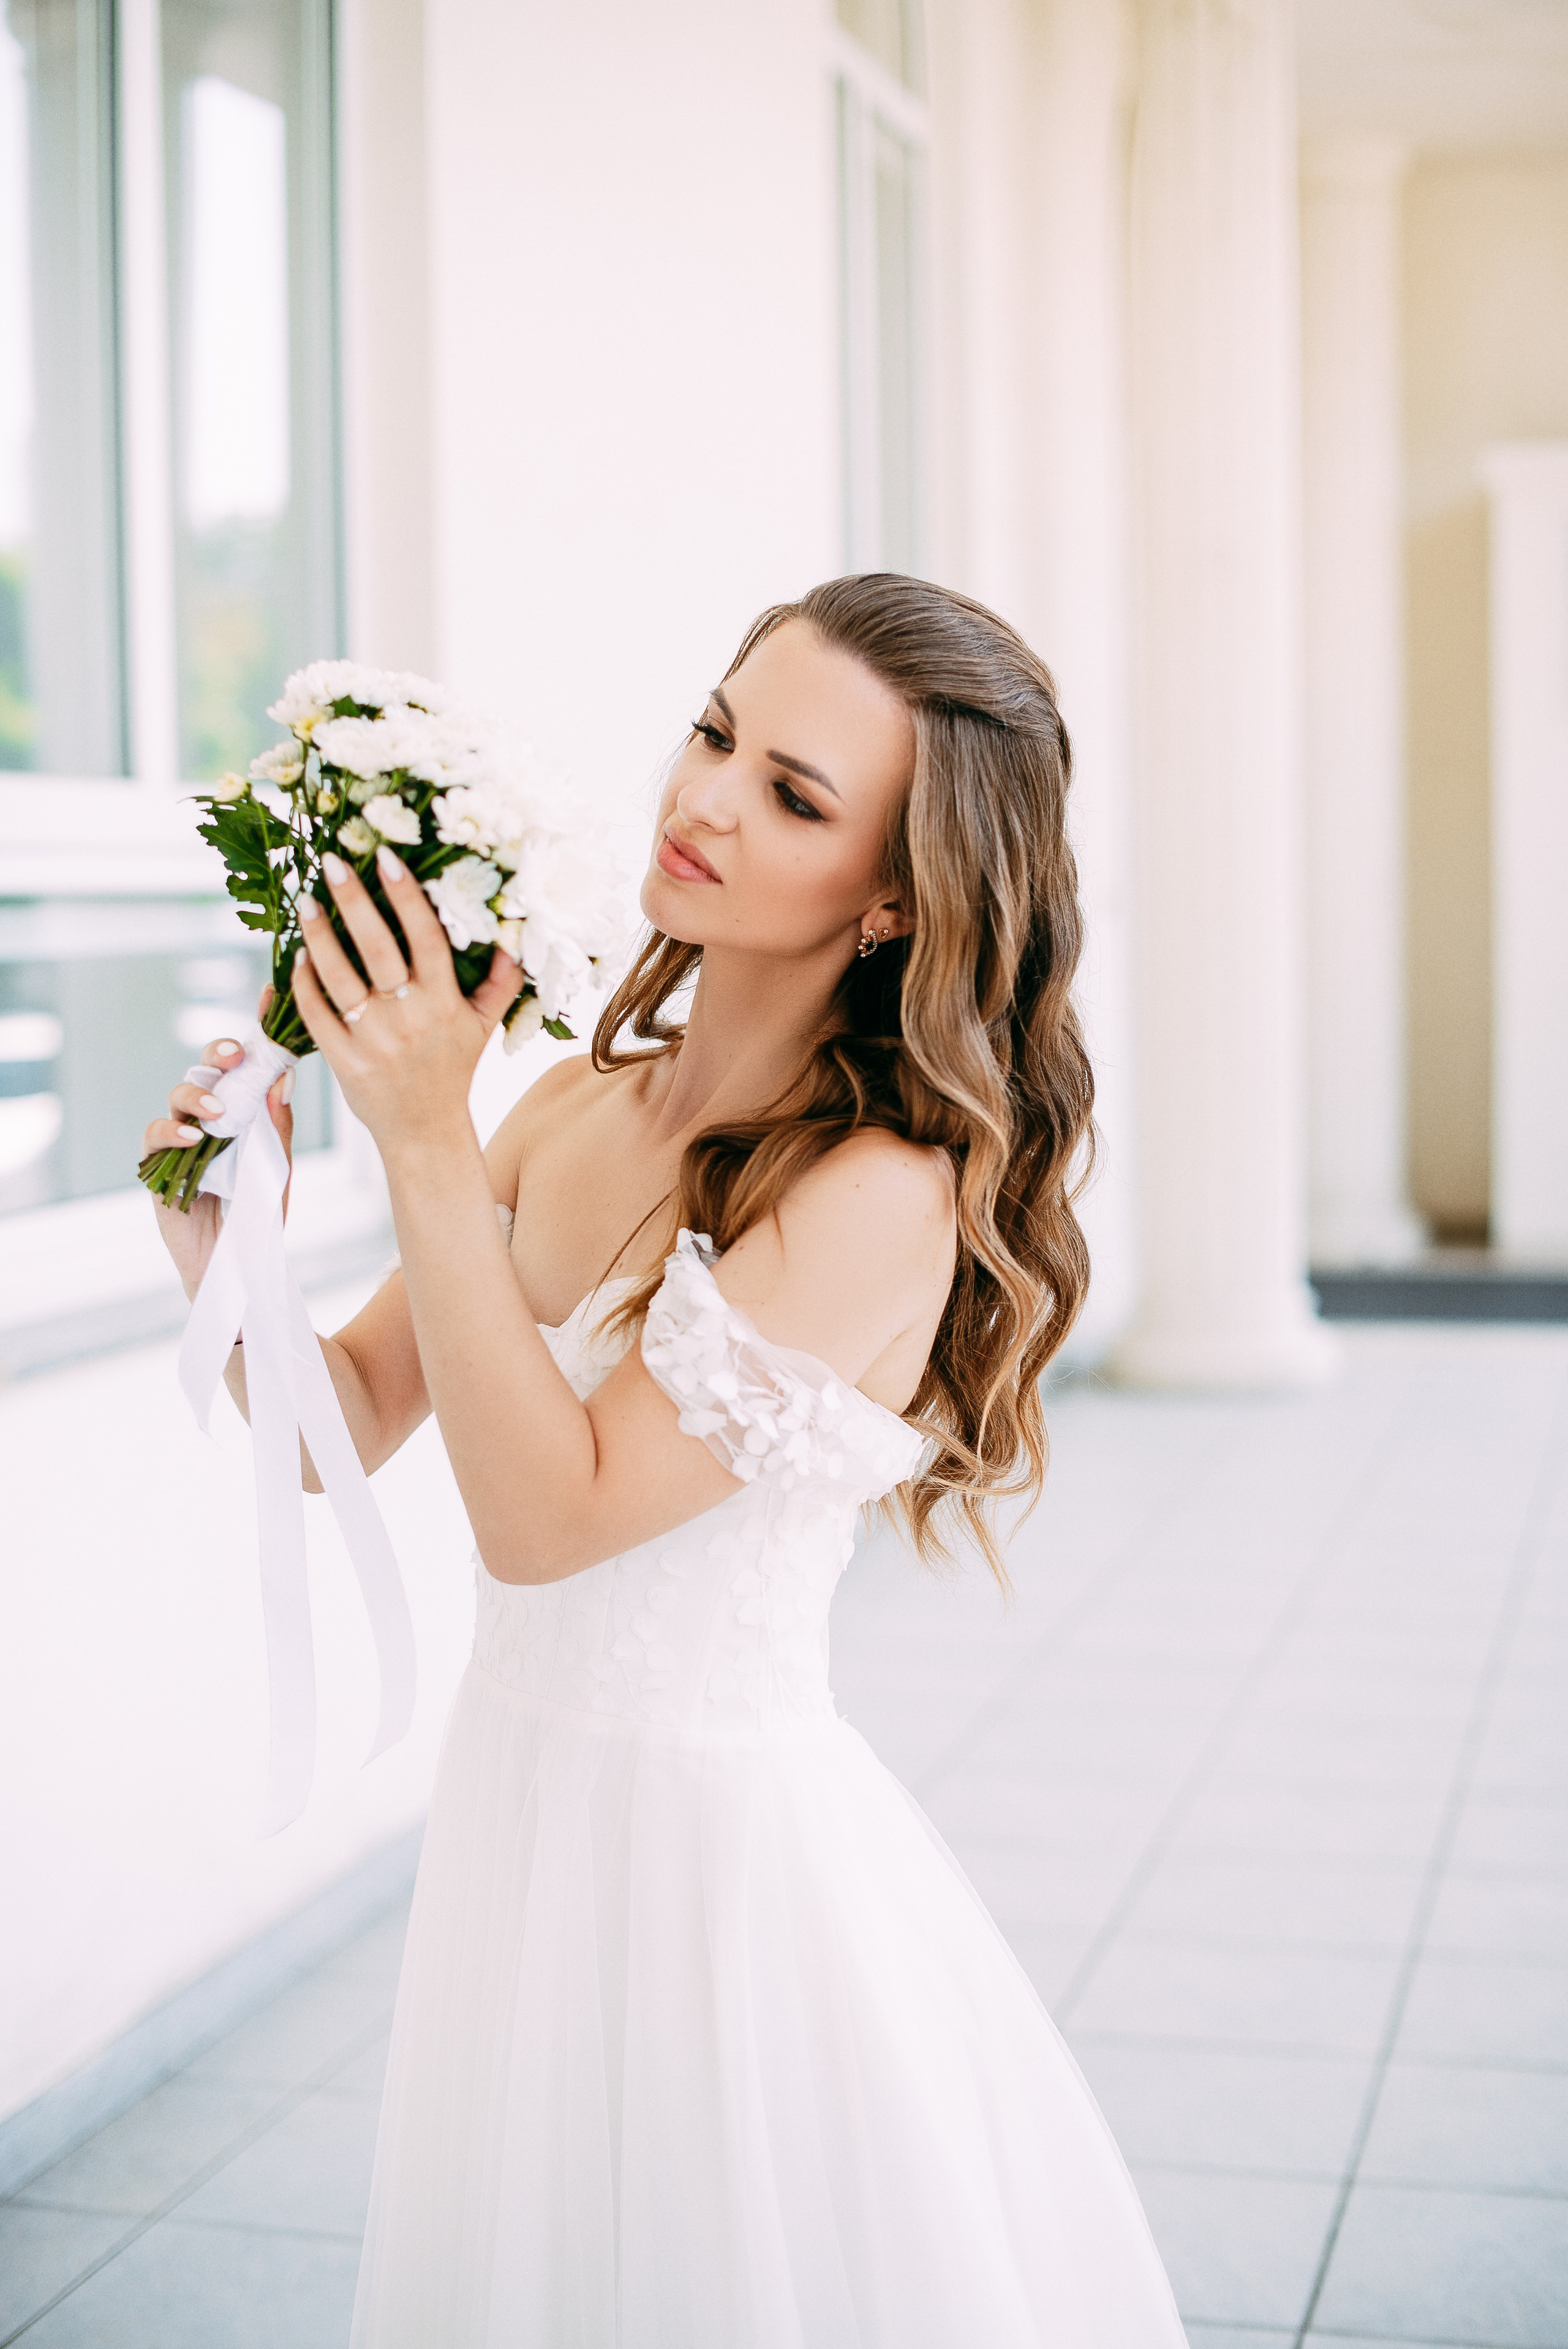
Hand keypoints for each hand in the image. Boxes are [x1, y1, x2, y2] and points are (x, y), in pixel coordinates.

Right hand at [144, 985, 294, 1296]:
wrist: (236, 1264)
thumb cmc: (258, 1212)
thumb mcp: (277, 1166)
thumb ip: (278, 1124)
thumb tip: (284, 1077)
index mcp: (240, 1110)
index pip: (243, 1064)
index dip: (252, 1032)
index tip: (268, 998)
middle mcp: (207, 1117)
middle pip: (206, 1068)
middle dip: (220, 1053)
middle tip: (237, 1054)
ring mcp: (179, 1138)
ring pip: (178, 1094)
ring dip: (198, 1095)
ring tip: (218, 1110)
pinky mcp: (155, 1165)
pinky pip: (155, 1136)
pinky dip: (172, 1132)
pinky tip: (193, 1137)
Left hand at [290, 848, 520, 1156]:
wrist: (426, 1131)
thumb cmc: (453, 1069)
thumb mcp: (483, 1026)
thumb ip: (501, 982)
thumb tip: (512, 938)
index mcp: (445, 1002)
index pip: (426, 937)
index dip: (407, 895)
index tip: (387, 858)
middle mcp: (409, 1018)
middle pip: (378, 948)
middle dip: (354, 900)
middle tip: (332, 861)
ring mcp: (373, 1040)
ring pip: (340, 977)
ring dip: (320, 936)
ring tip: (306, 901)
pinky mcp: (344, 1062)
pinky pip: (318, 1015)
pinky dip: (304, 984)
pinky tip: (297, 956)